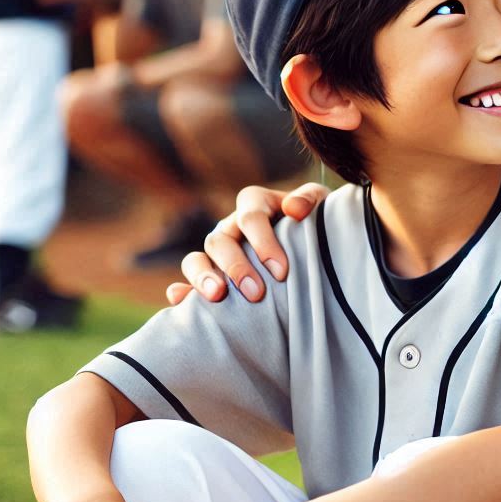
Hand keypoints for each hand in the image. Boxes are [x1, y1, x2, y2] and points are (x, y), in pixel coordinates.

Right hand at [167, 183, 329, 305]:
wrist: (312, 250)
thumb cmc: (314, 226)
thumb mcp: (320, 206)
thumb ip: (309, 199)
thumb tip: (293, 209)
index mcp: (255, 205)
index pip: (250, 216)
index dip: (263, 242)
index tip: (281, 272)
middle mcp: (231, 227)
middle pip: (220, 240)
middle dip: (236, 266)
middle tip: (255, 293)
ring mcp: (217, 253)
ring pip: (195, 258)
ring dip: (203, 276)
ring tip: (217, 297)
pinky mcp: (209, 276)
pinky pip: (186, 282)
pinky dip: (181, 292)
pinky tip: (180, 302)